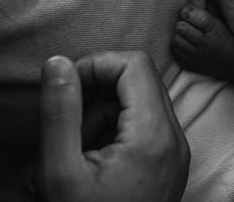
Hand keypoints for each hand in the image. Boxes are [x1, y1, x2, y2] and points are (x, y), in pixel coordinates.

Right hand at [36, 51, 188, 201]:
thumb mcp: (60, 171)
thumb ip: (59, 111)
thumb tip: (58, 62)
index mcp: (154, 136)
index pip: (133, 64)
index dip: (95, 65)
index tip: (65, 87)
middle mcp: (174, 142)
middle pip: (138, 82)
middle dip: (94, 92)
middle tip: (64, 121)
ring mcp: (174, 157)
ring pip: (137, 106)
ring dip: (99, 116)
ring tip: (71, 152)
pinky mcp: (168, 170)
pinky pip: (141, 130)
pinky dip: (111, 135)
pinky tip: (86, 165)